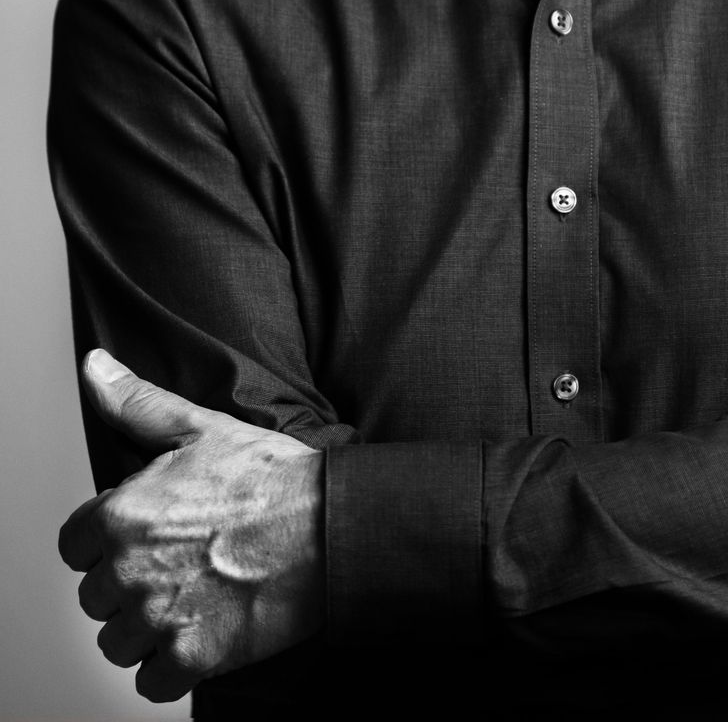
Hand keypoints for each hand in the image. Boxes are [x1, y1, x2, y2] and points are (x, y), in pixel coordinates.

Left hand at [59, 349, 324, 700]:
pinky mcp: (191, 659)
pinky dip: (172, 666)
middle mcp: (129, 571)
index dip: (108, 539)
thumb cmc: (270, 475)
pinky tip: (202, 632)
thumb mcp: (200, 427)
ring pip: (118, 642)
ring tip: (191, 597)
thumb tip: (94, 367)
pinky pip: (151, 681)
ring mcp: (158, 619)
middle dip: (128, 584)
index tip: (147, 534)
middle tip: (178, 564)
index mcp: (120, 514)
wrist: (331, 525)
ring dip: (146, 628)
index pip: (75, 545)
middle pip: (96, 597)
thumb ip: (135, 402)